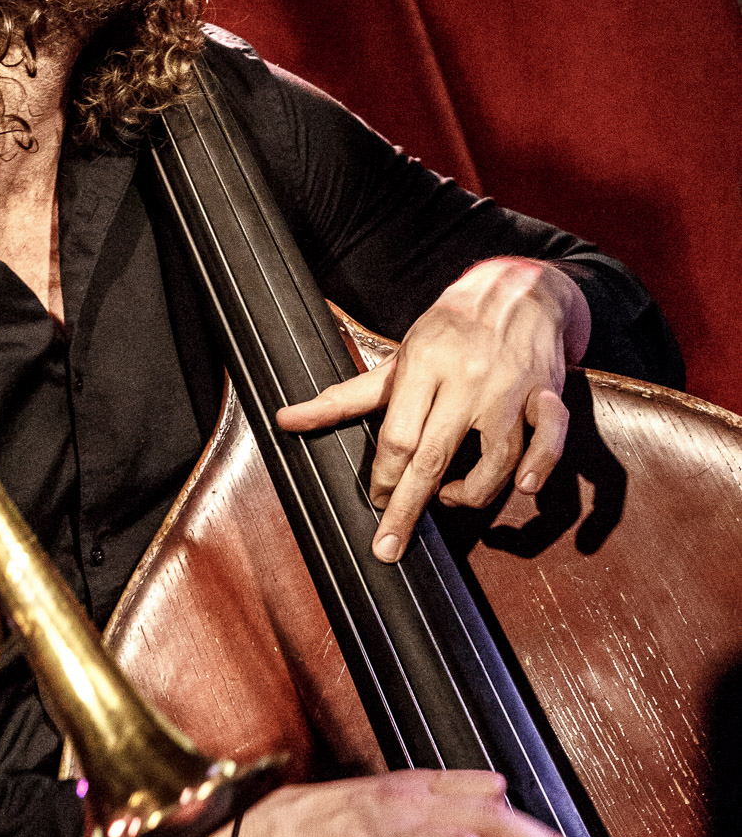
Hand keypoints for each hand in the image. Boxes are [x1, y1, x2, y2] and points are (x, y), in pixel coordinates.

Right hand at [184, 769, 597, 836]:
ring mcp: (385, 832)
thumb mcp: (377, 802)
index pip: (485, 790)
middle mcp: (405, 801)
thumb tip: (490, 799)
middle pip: (489, 814)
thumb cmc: (315, 824)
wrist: (252, 829)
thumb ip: (430, 804)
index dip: (530, 818)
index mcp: (411, 786)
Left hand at [276, 258, 590, 561]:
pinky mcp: (547, 394)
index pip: (397, 437)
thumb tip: (286, 419)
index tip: (376, 502)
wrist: (519, 290)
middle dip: (407, 508)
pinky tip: (521, 487)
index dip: (383, 479)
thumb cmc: (450, 330)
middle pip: (434, 456)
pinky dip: (540, 467)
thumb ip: (345, 397)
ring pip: (495, 459)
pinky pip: (550, 439)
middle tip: (388, 546)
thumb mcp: (398, 358)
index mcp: (424, 365)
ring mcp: (510, 388)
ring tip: (450, 496)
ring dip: (470, 493)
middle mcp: (466, 379)